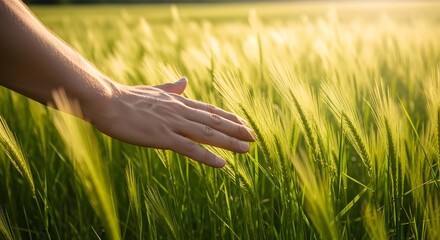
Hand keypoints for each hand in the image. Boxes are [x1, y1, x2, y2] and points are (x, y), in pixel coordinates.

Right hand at [88, 77, 254, 167]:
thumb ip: (171, 88)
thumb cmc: (126, 98)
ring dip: (229, 142)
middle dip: (236, 130)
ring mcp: (173, 124)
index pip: (209, 110)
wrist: (106, 101)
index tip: (243, 123)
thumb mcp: (153, 91)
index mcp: (178, 102)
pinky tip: (222, 164)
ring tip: (247, 149)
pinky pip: (189, 149)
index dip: (228, 118)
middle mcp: (180, 111)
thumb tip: (184, 80)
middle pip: (214, 121)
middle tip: (255, 137)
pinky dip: (207, 156)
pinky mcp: (162, 137)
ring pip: (207, 134)